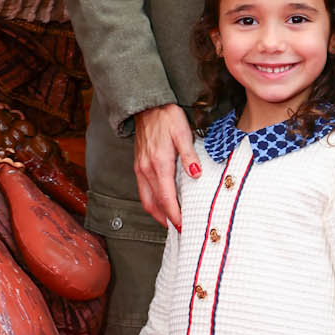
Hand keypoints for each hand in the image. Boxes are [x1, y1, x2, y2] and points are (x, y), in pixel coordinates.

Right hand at [134, 102, 197, 232]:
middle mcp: (146, 170)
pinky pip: (143, 190)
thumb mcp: (182, 132)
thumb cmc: (166, 116)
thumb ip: (189, 155)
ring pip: (146, 199)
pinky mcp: (138, 165)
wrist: (146, 105)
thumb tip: (196, 174)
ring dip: (157, 213)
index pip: (166, 199)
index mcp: (159, 164)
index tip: (184, 226)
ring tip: (171, 221)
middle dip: (166, 220)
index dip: (175, 215)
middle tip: (180, 229)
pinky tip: (162, 203)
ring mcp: (140, 168)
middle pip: (154, 205)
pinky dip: (152, 202)